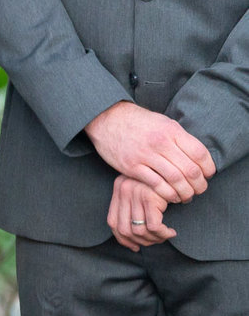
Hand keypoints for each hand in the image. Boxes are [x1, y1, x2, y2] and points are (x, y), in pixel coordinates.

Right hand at [85, 102, 214, 203]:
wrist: (108, 119)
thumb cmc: (138, 121)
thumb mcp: (164, 122)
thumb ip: (180, 138)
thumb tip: (198, 157)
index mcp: (172, 131)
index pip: (200, 154)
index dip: (209, 168)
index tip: (208, 175)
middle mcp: (160, 143)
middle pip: (190, 170)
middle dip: (199, 185)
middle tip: (200, 190)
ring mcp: (145, 155)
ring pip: (175, 180)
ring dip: (185, 192)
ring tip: (187, 196)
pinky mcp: (132, 167)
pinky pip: (156, 184)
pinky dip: (168, 194)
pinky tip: (172, 197)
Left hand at [109, 175, 176, 250]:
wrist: (178, 164)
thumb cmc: (165, 180)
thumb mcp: (144, 191)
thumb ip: (135, 208)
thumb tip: (133, 243)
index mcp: (118, 190)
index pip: (113, 223)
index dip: (123, 239)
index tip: (135, 247)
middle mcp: (123, 191)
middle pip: (124, 230)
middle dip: (140, 242)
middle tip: (155, 241)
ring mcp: (135, 193)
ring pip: (139, 231)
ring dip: (154, 239)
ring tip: (165, 236)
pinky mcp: (149, 197)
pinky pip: (153, 226)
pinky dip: (162, 234)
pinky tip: (171, 232)